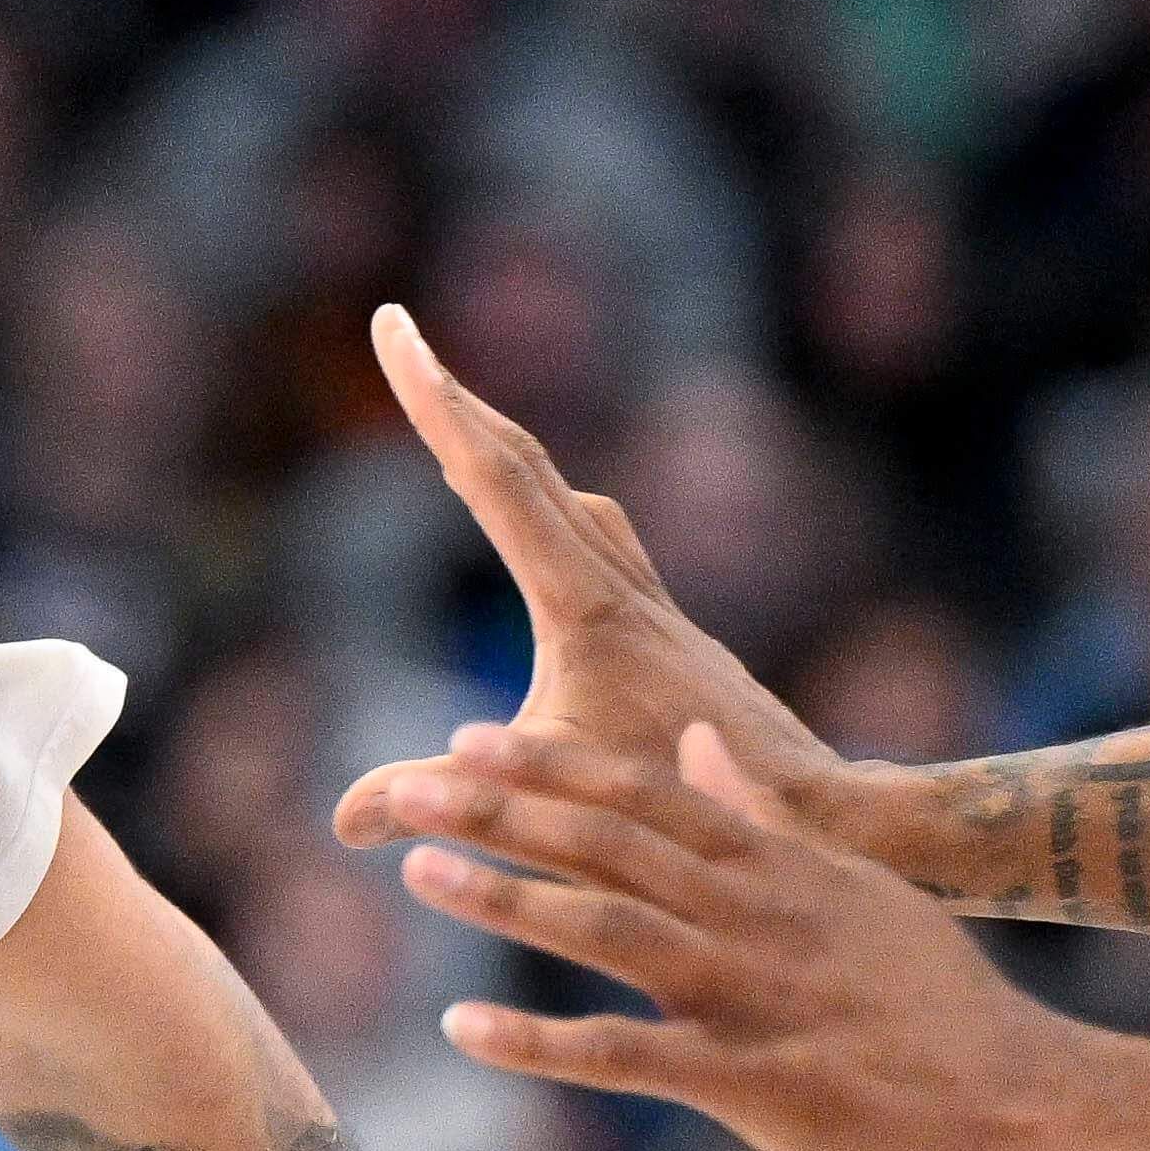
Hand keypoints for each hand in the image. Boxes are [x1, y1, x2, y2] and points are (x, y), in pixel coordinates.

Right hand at [328, 305, 836, 852]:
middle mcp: (619, 588)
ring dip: (505, 451)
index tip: (393, 328)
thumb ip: (442, 805)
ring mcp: (647, 606)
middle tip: (402, 340)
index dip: (434, 401)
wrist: (808, 815)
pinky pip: (590, 535)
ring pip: (566, 495)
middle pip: (526, 465)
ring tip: (458, 426)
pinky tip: (544, 533)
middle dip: (456, 401)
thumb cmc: (684, 815)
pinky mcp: (662, 633)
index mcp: (583, 607)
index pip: (493, 477)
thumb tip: (341, 822)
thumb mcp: (546, 813)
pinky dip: (545, 505)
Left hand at [368, 721, 1096, 1150]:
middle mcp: (757, 917)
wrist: (1028, 1105)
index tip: (469, 737)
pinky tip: (462, 1026)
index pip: (647, 793)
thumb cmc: (939, 1008)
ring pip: (609, 929)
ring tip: (415, 871)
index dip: (553, 764)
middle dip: (503, 809)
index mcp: (779, 869)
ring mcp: (753, 996)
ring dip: (506, 899)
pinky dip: (539, 1041)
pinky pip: (625, 1057)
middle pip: (611, 843)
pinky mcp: (753, 1081)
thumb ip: (768, 813)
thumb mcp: (856, 889)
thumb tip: (701, 733)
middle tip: (408, 781)